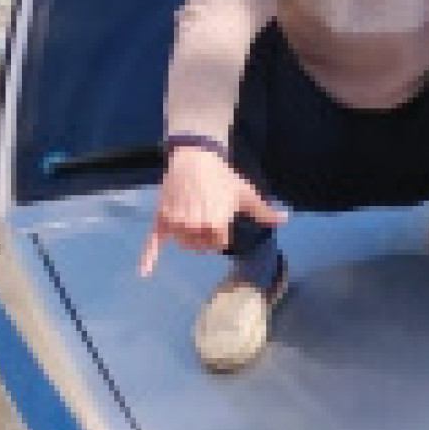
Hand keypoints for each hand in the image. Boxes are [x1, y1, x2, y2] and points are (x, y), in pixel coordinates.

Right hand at [139, 146, 281, 276]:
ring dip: (188, 237)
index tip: (221, 220)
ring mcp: (175, 223)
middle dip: (205, 235)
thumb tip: (284, 219)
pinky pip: (153, 241)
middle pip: (200, 245)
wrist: (194, 157)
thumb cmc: (222, 175)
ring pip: (183, 243)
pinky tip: (143, 272)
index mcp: (215, 223)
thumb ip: (262, 210)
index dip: (221, 233)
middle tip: (207, 214)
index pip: (219, 243)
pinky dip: (147, 256)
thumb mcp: (244, 193)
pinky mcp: (161, 219)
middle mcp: (194, 226)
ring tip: (193, 216)